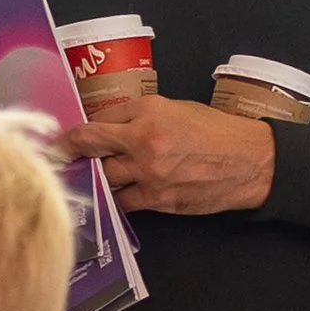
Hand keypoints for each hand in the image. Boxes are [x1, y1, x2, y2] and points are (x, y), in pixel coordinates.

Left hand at [64, 96, 274, 214]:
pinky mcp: (156, 198)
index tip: (62, 138)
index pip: (100, 119)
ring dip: (98, 178)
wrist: (252, 162)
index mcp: (150, 111)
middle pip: (92, 146)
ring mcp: (149, 172)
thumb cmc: (218, 132)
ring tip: (94, 176)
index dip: (79, 130)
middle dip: (73, 152)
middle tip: (57, 157)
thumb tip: (109, 127)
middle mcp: (144, 139)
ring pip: (104, 177)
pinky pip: (122, 201)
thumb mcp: (178, 109)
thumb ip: (141, 116)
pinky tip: (117, 194)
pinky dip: (117, 198)